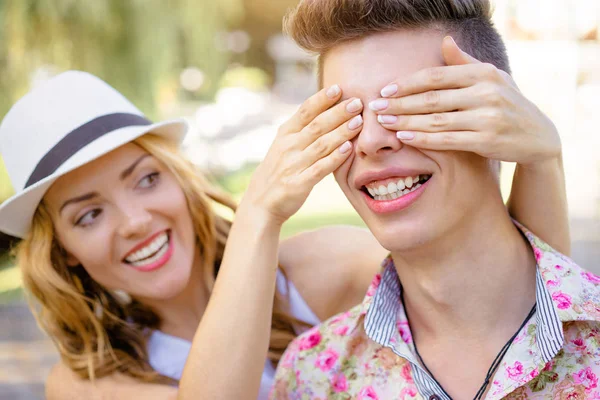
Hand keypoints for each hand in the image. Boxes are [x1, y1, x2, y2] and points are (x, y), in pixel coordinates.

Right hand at [241, 85, 363, 225]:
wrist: (260, 202)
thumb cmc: (279, 170)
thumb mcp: (284, 144)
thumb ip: (303, 129)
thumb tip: (329, 108)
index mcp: (285, 133)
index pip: (305, 111)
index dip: (322, 99)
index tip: (339, 88)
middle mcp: (288, 146)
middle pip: (317, 125)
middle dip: (338, 112)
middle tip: (357, 102)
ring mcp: (293, 165)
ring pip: (321, 145)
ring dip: (341, 132)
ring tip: (358, 122)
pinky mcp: (298, 184)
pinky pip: (320, 168)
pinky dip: (335, 158)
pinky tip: (349, 149)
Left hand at [370, 36, 560, 165]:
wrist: (538, 136)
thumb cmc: (507, 104)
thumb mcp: (492, 78)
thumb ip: (465, 62)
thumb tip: (444, 42)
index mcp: (483, 74)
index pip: (436, 76)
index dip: (408, 83)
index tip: (385, 89)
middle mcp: (486, 92)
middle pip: (432, 98)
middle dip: (400, 103)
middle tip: (376, 106)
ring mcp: (487, 117)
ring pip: (436, 120)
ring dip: (406, 121)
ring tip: (385, 122)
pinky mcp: (487, 140)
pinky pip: (447, 140)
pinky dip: (423, 139)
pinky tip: (404, 136)